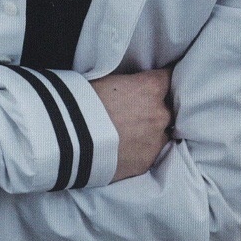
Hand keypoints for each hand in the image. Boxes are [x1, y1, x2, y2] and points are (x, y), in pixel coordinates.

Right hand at [91, 67, 172, 181]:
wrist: (70, 138)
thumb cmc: (85, 101)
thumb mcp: (110, 81)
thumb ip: (132, 85)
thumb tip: (134, 88)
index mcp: (151, 88)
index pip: (169, 78)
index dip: (163, 80)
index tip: (159, 83)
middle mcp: (159, 113)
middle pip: (168, 108)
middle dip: (156, 108)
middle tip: (139, 111)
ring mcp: (155, 140)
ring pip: (162, 133)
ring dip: (151, 132)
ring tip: (132, 133)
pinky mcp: (146, 163)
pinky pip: (150, 153)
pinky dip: (141, 150)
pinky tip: (126, 149)